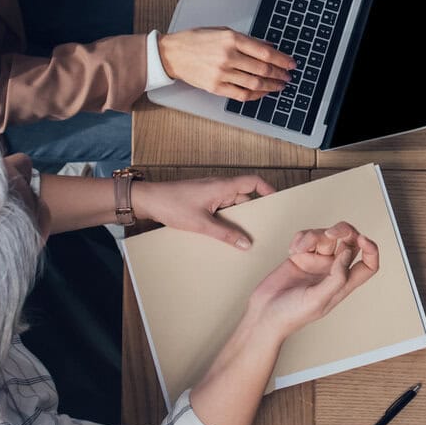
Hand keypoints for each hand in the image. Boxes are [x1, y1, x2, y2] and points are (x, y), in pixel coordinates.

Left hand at [135, 173, 274, 249]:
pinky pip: (221, 209)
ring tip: (244, 236)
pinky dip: (226, 219)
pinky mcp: (202, 200)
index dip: (267, 189)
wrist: (148, 200)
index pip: (253, 181)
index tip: (277, 201)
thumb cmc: (173, 205)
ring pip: (232, 205)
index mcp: (223, 186)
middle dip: (253, 212)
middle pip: (244, 196)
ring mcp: (210, 193)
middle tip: (262, 228)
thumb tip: (246, 243)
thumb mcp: (202, 224)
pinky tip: (224, 234)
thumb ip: (225, 234)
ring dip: (237, 218)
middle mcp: (219, 187)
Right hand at [159, 28, 293, 101]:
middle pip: (262, 69)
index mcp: (232, 39)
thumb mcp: (223, 31)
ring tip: (280, 85)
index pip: (265, 52)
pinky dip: (256, 95)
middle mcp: (228, 56)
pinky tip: (263, 93)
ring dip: (272, 86)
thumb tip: (269, 46)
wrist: (173, 54)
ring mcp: (222, 73)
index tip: (291, 63)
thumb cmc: (196, 40)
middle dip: (280, 74)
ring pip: (255, 83)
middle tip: (288, 76)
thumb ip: (247, 40)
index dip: (282, 59)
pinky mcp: (216, 87)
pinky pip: (242, 94)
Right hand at [247, 222, 379, 336]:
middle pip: (349, 243)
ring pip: (326, 236)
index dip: (371, 250)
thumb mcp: (318, 300)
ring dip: (314, 236)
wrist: (264, 313)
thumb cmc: (291, 315)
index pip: (368, 265)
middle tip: (330, 233)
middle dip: (343, 231)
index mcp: (342, 284)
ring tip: (300, 249)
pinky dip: (301, 238)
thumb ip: (337, 277)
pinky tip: (293, 251)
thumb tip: (348, 254)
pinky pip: (307, 237)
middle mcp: (332, 271)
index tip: (363, 239)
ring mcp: (316, 263)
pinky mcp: (300, 256)